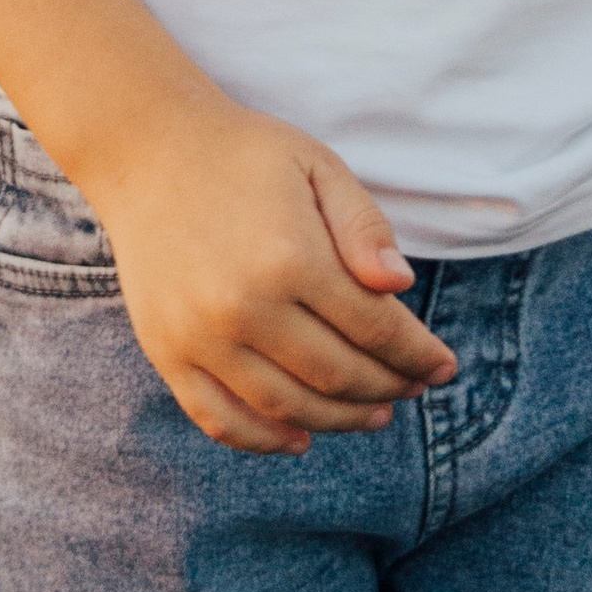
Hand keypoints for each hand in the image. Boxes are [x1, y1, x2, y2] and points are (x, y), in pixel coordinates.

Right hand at [80, 96, 458, 454]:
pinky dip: (263, 440)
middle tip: (413, 388)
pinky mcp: (167, 352)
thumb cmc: (244, 155)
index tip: (444, 366)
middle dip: (388, 387)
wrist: (148, 151)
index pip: (374, 327)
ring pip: (286, 406)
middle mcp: (244, 306)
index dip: (417, 353)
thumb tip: (401, 284)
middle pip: (337, 374)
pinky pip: (220, 418)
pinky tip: (298, 438)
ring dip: (339, 420)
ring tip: (373, 415)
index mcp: (290, 256)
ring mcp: (200, 336)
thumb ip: (363, 225)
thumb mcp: (317, 165)